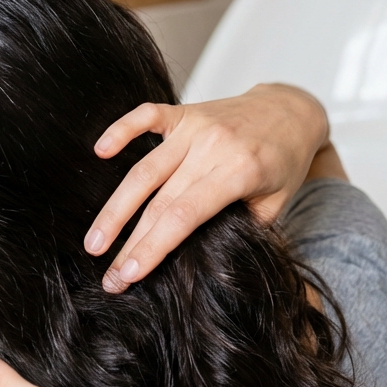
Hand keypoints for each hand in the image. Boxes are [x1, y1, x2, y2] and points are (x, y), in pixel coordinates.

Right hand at [88, 84, 327, 292]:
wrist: (292, 110)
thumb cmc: (284, 162)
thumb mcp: (276, 204)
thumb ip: (241, 227)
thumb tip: (199, 257)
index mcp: (239, 172)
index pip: (184, 217)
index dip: (153, 247)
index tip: (129, 276)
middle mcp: (213, 147)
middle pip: (158, 201)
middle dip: (129, 243)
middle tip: (108, 276)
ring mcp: (195, 127)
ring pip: (144, 170)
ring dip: (114, 208)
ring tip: (94, 242)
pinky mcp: (184, 112)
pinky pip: (145, 116)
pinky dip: (120, 130)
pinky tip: (99, 152)